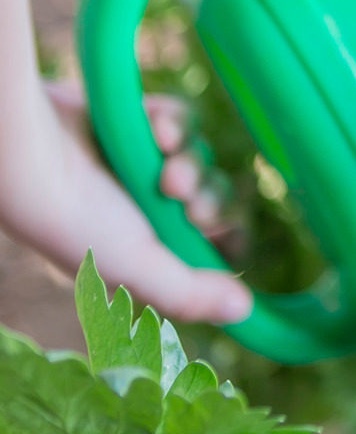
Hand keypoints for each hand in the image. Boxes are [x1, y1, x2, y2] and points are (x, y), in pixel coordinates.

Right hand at [0, 76, 252, 325]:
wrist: (33, 155)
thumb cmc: (77, 220)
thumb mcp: (137, 267)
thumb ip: (190, 293)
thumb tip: (245, 313)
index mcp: (148, 248)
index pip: (211, 245)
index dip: (226, 236)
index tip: (221, 233)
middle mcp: (147, 209)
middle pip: (212, 198)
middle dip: (206, 199)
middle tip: (183, 199)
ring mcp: (143, 164)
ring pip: (201, 157)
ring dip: (192, 162)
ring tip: (168, 171)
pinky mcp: (138, 123)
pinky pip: (183, 121)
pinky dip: (177, 125)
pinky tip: (158, 130)